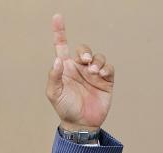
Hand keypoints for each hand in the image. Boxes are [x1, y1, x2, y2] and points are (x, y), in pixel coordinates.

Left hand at [46, 14, 114, 131]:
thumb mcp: (54, 94)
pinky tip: (101, 75)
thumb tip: (58, 60)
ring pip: (97, 57)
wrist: (81, 124)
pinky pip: (108, 67)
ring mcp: (92, 74)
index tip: (57, 17)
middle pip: (83, 49)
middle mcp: (79, 68)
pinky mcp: (106, 80)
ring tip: (93, 72)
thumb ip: (54, 77)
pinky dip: (106, 68)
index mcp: (65, 69)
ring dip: (96, 61)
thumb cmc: (65, 108)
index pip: (61, 46)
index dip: (59, 31)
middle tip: (84, 62)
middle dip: (84, 52)